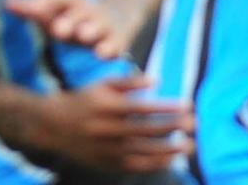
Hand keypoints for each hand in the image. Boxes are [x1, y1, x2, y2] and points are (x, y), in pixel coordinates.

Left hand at [3, 0, 125, 59]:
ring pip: (98, 29)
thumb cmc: (73, 19)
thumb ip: (31, 9)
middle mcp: (87, 11)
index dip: (44, 3)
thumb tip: (5, 2)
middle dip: (69, 22)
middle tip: (57, 30)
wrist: (117, 17)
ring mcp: (103, 26)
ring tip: (85, 38)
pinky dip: (111, 50)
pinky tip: (104, 56)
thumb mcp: (54, 11)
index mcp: (70, 1)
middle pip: (77, 14)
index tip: (32, 8)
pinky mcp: (118, 42)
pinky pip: (116, 46)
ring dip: (93, 33)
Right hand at [26, 75, 189, 173]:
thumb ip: (129, 82)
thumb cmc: (83, 101)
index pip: (145, 108)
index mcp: (107, 106)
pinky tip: (171, 159)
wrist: (52, 126)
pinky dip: (155, 163)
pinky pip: (136, 166)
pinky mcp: (107, 163)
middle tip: (195, 124)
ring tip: (190, 145)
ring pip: (145, 152)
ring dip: (170, 149)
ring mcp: (107, 149)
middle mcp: (107, 129)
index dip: (168, 107)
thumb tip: (158, 81)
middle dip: (174, 127)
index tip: (189, 105)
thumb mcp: (102, 85)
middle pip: (148, 130)